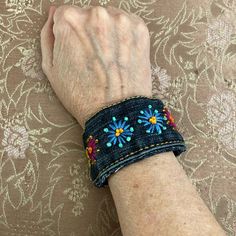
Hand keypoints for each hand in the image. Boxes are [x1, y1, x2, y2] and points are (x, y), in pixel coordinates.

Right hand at [40, 5, 151, 128]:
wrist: (114, 112)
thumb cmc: (81, 95)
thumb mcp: (51, 68)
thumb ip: (48, 36)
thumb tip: (53, 13)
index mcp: (69, 21)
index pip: (65, 15)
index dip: (70, 35)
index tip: (77, 50)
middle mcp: (96, 14)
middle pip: (88, 15)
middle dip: (89, 33)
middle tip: (95, 58)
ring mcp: (121, 20)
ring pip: (109, 19)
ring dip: (108, 34)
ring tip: (109, 59)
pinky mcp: (140, 29)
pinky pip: (127, 26)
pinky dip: (124, 38)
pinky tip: (121, 57)